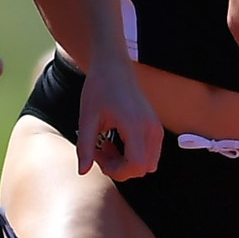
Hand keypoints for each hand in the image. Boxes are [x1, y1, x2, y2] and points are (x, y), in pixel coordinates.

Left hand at [75, 59, 163, 180]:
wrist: (113, 65)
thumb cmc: (99, 87)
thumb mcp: (87, 118)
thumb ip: (85, 147)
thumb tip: (82, 172)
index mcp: (135, 125)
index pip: (136, 166)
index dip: (116, 171)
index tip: (97, 157)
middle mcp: (151, 128)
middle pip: (143, 168)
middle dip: (120, 168)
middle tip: (100, 151)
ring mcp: (156, 127)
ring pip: (148, 163)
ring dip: (127, 163)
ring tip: (107, 146)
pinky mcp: (155, 126)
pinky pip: (150, 153)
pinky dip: (134, 154)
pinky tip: (116, 141)